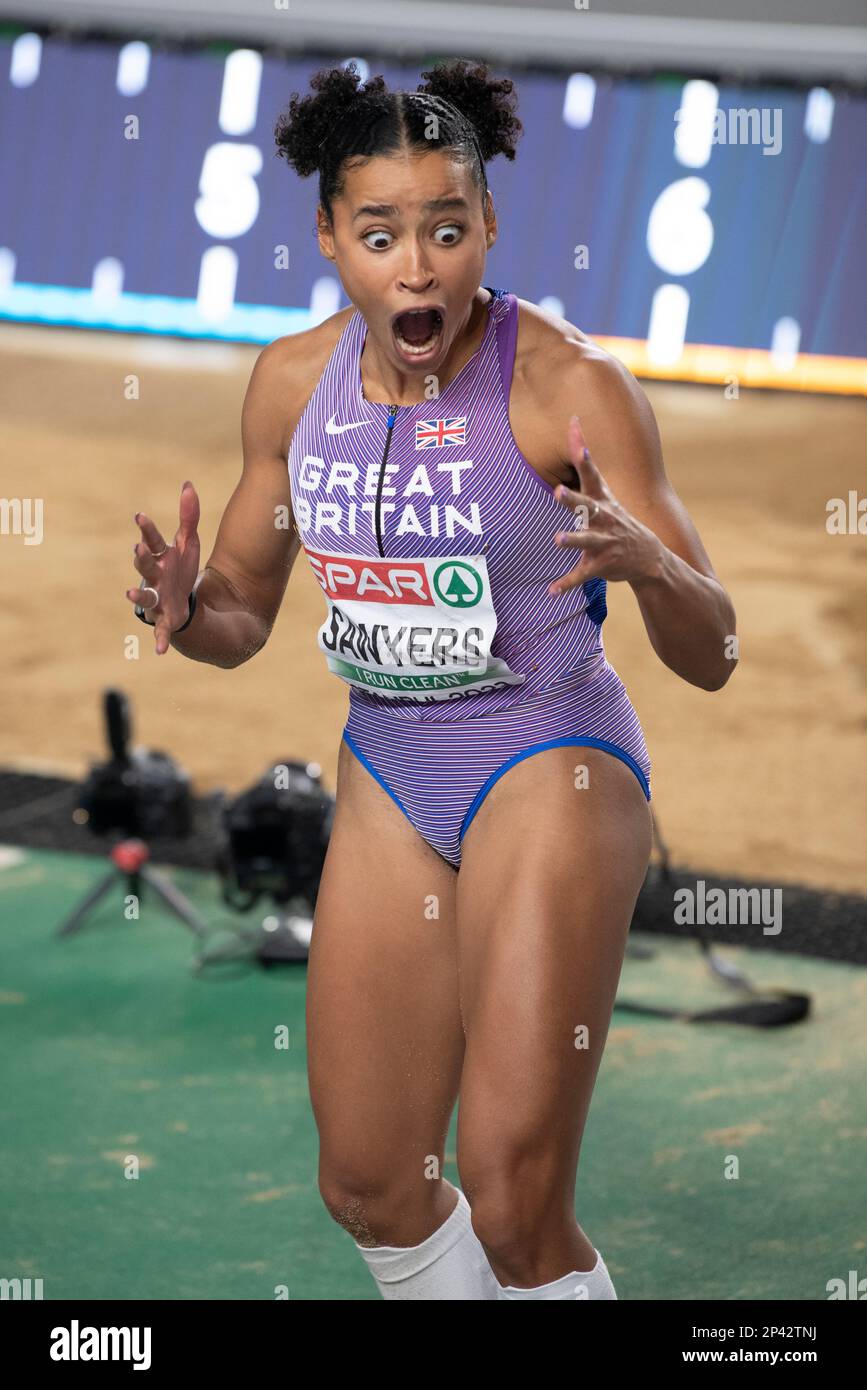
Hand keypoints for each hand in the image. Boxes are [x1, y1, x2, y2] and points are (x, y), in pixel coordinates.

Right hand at [126, 481, 200, 654]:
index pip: (152, 540)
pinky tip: (161, 651)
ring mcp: (157, 598)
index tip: (141, 516)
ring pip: (145, 596)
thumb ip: (188, 516)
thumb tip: (188, 484)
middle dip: (141, 558)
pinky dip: (161, 640)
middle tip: (138, 548)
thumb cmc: (181, 569)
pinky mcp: (164, 619)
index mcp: (158, 557)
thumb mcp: (189, 543)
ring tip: (131, 594)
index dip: (146, 529)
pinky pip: (161, 630)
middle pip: (145, 565)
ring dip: (138, 595)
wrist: (183, 601)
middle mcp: (153, 577)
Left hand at [548, 417, 662, 595]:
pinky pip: (582, 575)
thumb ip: (586, 466)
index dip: (582, 450)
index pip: (591, 470)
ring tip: (558, 539)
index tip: (574, 426)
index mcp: (603, 501)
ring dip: (573, 540)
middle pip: (587, 506)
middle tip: (557, 490)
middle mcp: (605, 519)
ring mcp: (605, 543)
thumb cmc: (617, 520)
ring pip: (586, 541)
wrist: (650, 558)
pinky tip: (551, 590)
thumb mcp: (605, 494)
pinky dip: (566, 583)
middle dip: (572, 499)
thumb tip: (574, 424)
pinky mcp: (602, 565)